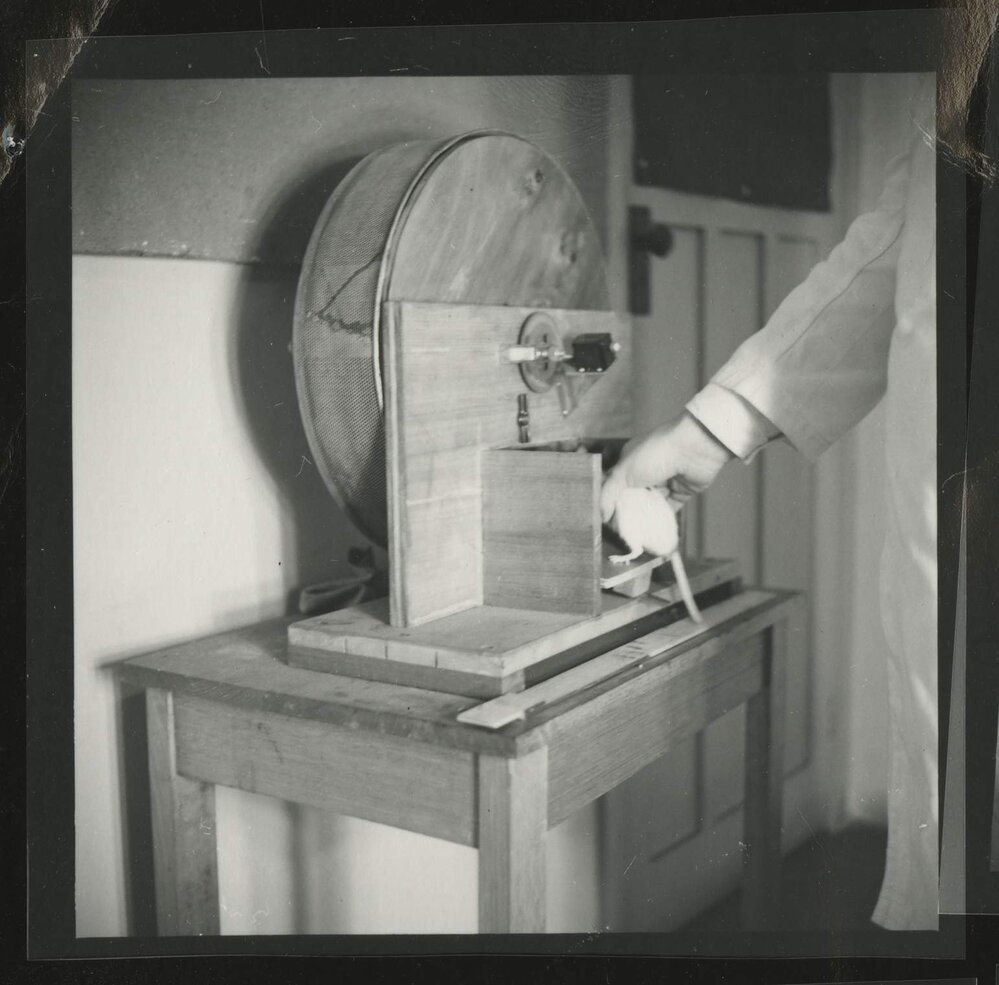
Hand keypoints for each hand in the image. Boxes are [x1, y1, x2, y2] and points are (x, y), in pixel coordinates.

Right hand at [600, 412, 733, 521]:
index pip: (615, 486)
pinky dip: (661, 521)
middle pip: (632, 498)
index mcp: (630, 462)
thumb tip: (601, 514)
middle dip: (627, 514)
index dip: (609, 503)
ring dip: (644, 520)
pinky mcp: (680, 493)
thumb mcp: (624, 471)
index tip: (605, 521)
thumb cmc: (656, 452)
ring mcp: (664, 483)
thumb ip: (608, 493)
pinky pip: (668, 511)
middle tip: (621, 533)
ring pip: (650, 506)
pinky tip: (653, 534)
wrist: (695, 447)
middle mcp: (646, 472)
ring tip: (636, 539)